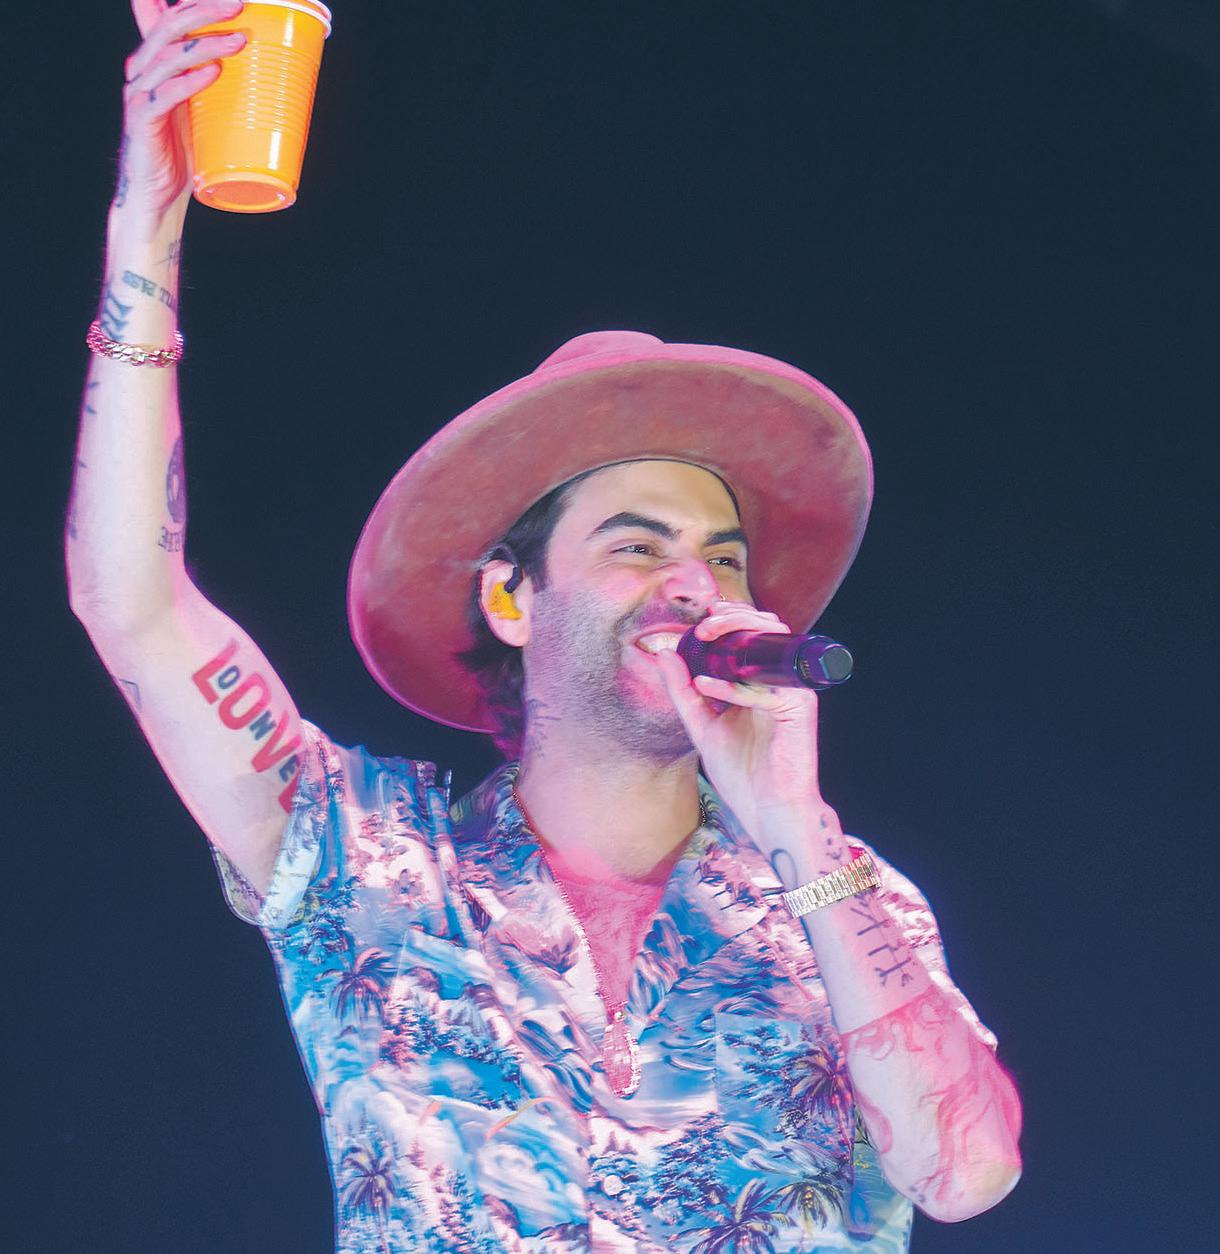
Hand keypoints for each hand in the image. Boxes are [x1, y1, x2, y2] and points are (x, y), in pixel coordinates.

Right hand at [119, 0, 246, 221]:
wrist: (157, 195)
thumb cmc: (182, 152)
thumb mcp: (201, 110)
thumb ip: (214, 85)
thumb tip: (255, 70)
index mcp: (155, 62)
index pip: (171, 18)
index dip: (195, 1)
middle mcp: (143, 70)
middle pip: (171, 27)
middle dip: (205, 10)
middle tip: (240, 4)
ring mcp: (140, 93)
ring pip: (171, 56)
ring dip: (207, 44)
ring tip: (239, 40)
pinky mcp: (143, 119)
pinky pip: (166, 94)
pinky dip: (191, 81)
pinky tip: (213, 72)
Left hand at [656, 601, 834, 859]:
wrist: (766, 811)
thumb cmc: (741, 771)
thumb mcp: (702, 725)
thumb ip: (683, 691)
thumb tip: (664, 652)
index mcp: (761, 682)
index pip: (752, 633)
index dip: (729, 616)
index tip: (700, 617)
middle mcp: (780, 681)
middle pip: (767, 628)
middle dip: (734, 616)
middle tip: (704, 623)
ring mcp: (793, 692)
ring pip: (775, 643)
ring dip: (740, 632)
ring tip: (707, 636)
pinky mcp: (799, 710)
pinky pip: (767, 688)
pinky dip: (735, 686)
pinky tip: (708, 686)